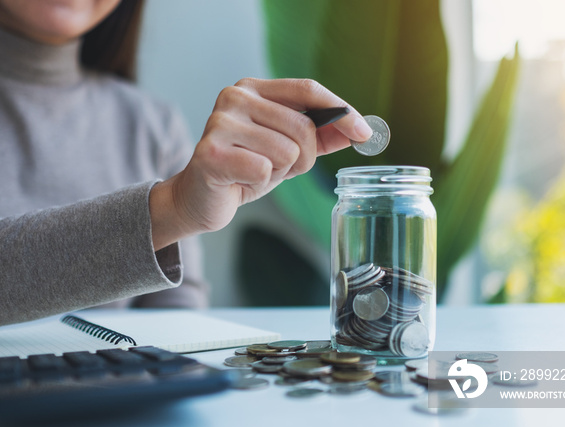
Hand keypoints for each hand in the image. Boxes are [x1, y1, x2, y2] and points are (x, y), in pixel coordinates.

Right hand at [149, 78, 372, 248]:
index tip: (365, 133)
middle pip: (303, 127)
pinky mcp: (212, 153)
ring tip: (256, 173)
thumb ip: (319, 136)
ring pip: (287, 151)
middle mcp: (234, 97)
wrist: (199, 199)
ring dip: (279, 172)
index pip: (307, 89)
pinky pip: (264, 170)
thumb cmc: (243, 170)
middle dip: (303, 158)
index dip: (341, 111)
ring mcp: (220, 123)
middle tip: (278, 167)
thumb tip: (356, 128)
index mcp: (253, 89)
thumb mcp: (286, 150)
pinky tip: (241, 181)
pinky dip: (260, 183)